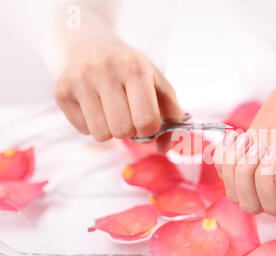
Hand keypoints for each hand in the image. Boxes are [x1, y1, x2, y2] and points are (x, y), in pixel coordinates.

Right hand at [54, 36, 183, 144]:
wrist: (89, 45)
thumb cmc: (131, 71)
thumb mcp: (157, 83)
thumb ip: (171, 115)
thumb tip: (166, 147)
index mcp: (134, 67)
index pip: (146, 120)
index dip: (150, 130)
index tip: (147, 122)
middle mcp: (105, 69)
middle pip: (122, 130)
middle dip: (130, 131)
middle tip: (128, 116)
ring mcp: (80, 79)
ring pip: (101, 134)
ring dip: (111, 130)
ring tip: (111, 111)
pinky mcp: (61, 90)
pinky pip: (83, 130)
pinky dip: (92, 125)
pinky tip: (94, 106)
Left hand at [214, 75, 275, 214]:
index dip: (265, 181)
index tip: (274, 147)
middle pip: (251, 205)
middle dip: (246, 175)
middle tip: (259, 144)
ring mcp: (262, 173)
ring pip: (234, 193)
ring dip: (233, 166)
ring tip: (247, 139)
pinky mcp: (247, 158)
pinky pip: (223, 171)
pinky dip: (223, 155)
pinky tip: (236, 135)